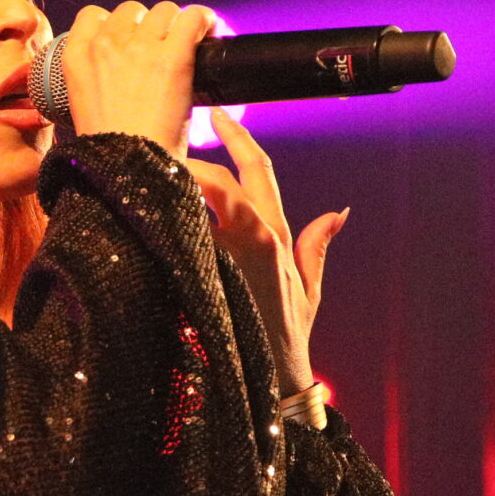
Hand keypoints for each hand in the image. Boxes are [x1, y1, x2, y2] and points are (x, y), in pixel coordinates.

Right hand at [56, 0, 217, 157]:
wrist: (129, 170)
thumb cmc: (110, 150)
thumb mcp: (84, 106)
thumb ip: (96, 78)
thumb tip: (122, 70)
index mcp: (76, 58)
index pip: (93, 15)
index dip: (115, 25)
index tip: (129, 39)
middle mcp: (104, 46)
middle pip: (131, 10)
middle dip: (146, 27)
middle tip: (158, 51)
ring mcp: (138, 48)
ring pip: (163, 10)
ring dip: (174, 25)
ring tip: (184, 45)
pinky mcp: (172, 56)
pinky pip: (192, 17)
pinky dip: (203, 20)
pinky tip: (207, 30)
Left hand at [186, 105, 346, 397]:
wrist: (274, 381)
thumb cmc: (285, 337)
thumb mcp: (309, 288)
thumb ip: (317, 246)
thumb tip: (338, 212)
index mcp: (278, 233)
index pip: (260, 170)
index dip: (240, 138)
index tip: (218, 114)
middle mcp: (263, 236)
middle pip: (236, 175)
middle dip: (206, 149)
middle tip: (175, 128)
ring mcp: (243, 253)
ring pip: (217, 197)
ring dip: (189, 178)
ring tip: (160, 163)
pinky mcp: (223, 272)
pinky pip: (198, 230)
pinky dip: (180, 212)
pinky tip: (156, 201)